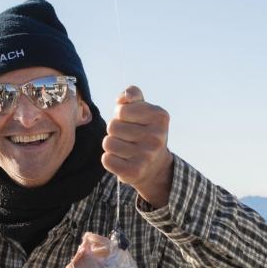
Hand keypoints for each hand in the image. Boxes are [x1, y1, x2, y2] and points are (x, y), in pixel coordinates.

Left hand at [103, 86, 173, 207]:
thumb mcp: (144, 110)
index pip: (121, 110)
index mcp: (159, 116)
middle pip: (112, 127)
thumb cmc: (144, 132)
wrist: (155, 167)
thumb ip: (133, 96)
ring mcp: (147, 156)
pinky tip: (123, 160)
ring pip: (108, 143)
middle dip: (115, 131)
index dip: (121, 115)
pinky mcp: (135, 172)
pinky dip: (110, 159)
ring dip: (112, 145)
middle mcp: (156, 137)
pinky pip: (106, 159)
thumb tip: (123, 97)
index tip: (131, 122)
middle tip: (128, 137)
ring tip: (125, 148)